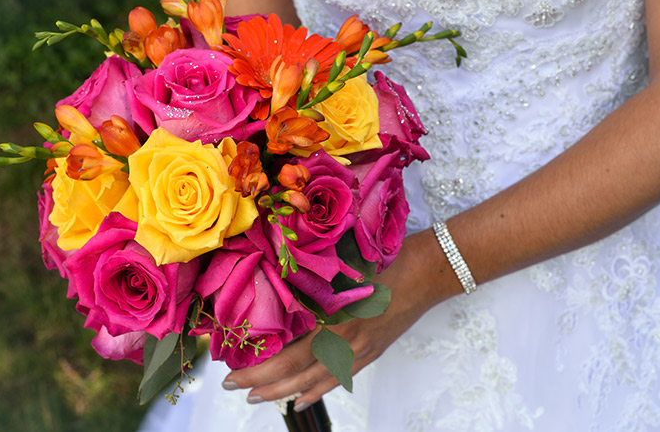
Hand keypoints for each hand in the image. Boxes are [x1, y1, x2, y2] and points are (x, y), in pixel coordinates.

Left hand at [221, 229, 458, 410]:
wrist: (428, 270)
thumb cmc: (385, 259)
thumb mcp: (343, 266)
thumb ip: (313, 283)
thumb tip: (276, 288)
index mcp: (334, 318)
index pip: (289, 354)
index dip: (259, 369)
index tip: (232, 373)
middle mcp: (346, 340)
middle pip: (298, 371)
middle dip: (263, 384)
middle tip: (233, 388)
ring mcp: (361, 349)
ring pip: (317, 379)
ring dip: (285, 391)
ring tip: (258, 398)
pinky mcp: (372, 351)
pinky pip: (341, 377)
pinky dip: (318, 391)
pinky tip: (301, 401)